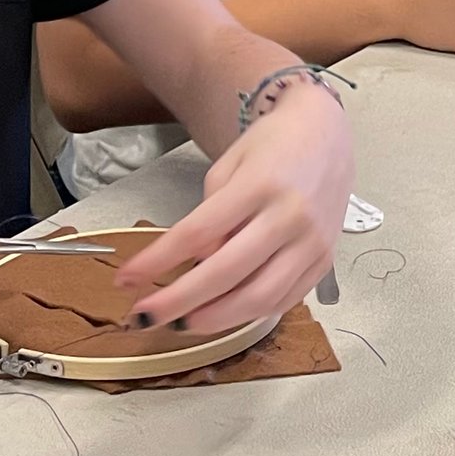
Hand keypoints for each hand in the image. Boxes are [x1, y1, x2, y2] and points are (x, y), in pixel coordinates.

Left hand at [113, 76, 353, 332]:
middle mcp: (290, 216)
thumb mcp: (229, 164)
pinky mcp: (325, 261)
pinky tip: (224, 314)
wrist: (328, 133)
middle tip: (144, 317)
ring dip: (215, 319)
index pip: (198, 232)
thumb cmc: (272, 144)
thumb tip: (196, 265)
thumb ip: (210, 215)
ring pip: (259, 298)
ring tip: (183, 322)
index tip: (126, 278)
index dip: (158, 261)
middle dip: (179, 301)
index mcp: (259, 185)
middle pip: (226, 273)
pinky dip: (250, 313)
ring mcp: (312, 243)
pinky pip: (284, 300)